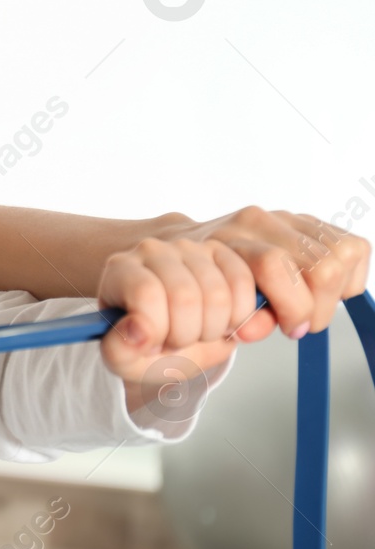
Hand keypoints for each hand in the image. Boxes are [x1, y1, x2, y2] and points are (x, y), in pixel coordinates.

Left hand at [97, 237, 277, 413]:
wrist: (175, 340)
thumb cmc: (145, 346)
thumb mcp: (125, 360)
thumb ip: (119, 351)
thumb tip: (139, 330)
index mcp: (120, 270)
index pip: (147, 294)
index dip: (158, 330)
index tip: (152, 345)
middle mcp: (153, 250)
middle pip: (185, 296)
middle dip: (187, 335)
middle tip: (176, 340)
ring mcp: (190, 248)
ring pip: (219, 294)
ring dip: (214, 328)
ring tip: (196, 331)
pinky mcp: (222, 252)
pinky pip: (244, 282)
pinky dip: (241, 315)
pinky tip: (223, 323)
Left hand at [152, 206, 368, 338]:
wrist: (195, 244)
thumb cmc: (208, 280)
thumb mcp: (214, 306)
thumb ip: (241, 320)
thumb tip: (257, 331)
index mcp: (230, 242)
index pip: (276, 266)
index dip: (294, 306)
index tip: (291, 329)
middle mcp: (260, 222)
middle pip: (322, 265)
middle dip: (320, 307)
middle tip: (302, 323)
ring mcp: (287, 217)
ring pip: (343, 254)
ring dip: (336, 292)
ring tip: (310, 304)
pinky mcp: (310, 220)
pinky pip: (353, 248)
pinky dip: (347, 276)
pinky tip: (319, 288)